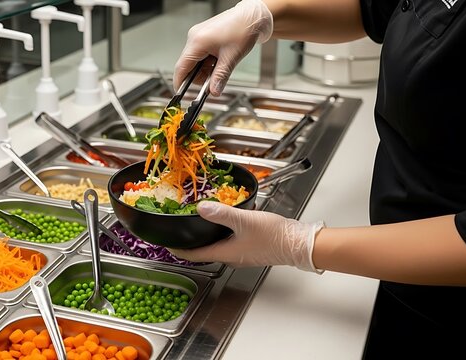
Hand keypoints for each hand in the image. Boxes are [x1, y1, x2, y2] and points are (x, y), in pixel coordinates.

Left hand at [169, 201, 324, 271]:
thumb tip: (201, 208)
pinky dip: (221, 232)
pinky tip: (224, 220)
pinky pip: (229, 241)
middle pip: (203, 250)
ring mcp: (241, 253)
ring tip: (197, 221)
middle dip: (190, 242)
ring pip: (216, 245)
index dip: (177, 250)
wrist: (299, 243)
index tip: (166, 244)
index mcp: (226, 253)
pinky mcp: (251, 247)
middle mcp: (231, 256)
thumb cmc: (275, 236)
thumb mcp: (245, 220)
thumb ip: (222, 213)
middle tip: (179, 229)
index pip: (194, 255)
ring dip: (205, 236)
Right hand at [173, 0, 272, 95]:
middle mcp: (194, 37)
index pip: (181, 67)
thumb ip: (220, 77)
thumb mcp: (231, 58)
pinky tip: (219, 60)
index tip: (181, 94)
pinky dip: (208, 62)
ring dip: (205, 69)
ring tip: (221, 66)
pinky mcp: (203, 36)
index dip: (180, 83)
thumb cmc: (243, 29)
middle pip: (188, 65)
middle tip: (214, 81)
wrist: (252, 17)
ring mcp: (198, 35)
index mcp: (197, 42)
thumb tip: (214, 91)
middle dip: (200, 76)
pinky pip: (200, 54)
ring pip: (195, 61)